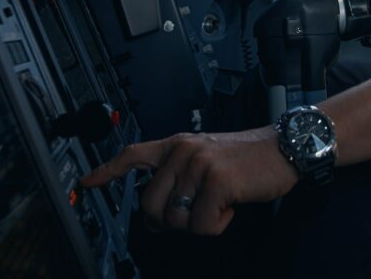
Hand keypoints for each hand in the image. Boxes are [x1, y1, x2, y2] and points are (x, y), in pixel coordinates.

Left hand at [80, 127, 298, 234]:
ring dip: (200, 223)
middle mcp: (183, 152)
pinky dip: (217, 225)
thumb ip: (179, 181)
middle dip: (171, 219)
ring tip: (220, 203)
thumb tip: (157, 219)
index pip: (133, 156)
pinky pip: (201, 225)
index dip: (107, 171)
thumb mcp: (207, 160)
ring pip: (176, 219)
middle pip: (150, 205)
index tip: (87, 183)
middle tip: (197, 211)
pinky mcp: (216, 181)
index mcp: (178, 145)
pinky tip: (231, 207)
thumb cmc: (247, 158)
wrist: (283, 149)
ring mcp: (198, 165)